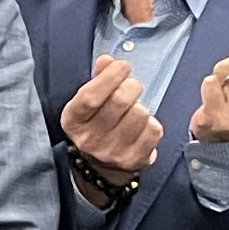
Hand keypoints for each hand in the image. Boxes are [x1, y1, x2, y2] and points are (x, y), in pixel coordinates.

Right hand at [57, 53, 161, 183]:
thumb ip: (97, 79)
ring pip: (140, 113)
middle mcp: (90, 139)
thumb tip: (107, 61)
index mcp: (74, 121)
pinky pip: (154, 130)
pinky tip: (142, 127)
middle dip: (131, 86)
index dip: (110, 76)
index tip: (122, 66)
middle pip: (120, 101)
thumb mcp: (87, 102)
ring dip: (141, 106)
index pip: (91, 96)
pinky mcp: (135, 160)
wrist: (100, 167)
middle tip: (132, 86)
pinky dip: (152, 123)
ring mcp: (113, 152)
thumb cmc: (95, 124)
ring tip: (134, 111)